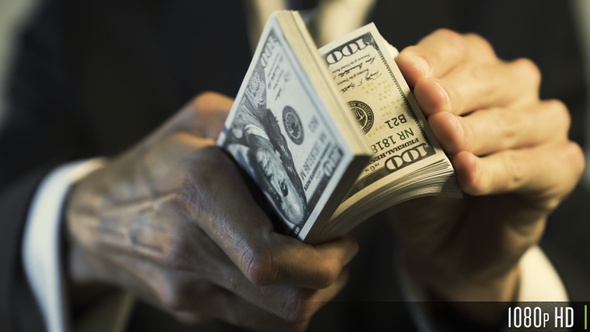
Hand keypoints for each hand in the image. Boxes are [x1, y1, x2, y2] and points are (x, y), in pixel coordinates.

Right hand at [65, 92, 357, 330]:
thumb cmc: (150, 163)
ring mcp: (185, 287)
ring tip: (316, 264)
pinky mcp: (186, 307)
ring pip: (276, 321)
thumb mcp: (194, 120)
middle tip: (338, 253)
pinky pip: (251, 320)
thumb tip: (304, 130)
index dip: (321, 260)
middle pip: (285, 300)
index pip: (270, 257)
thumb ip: (249, 120)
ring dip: (310, 296)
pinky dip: (280, 303)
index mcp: (196, 190)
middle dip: (328, 282)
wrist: (90, 219)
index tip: (342, 239)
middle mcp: (189, 247)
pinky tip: (280, 274)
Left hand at [389, 30, 583, 303]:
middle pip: (488, 79)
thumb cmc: (421, 191)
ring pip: (512, 121)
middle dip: (455, 94)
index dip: (432, 60)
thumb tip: (382, 102)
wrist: (442, 246)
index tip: (407, 71)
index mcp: (469, 74)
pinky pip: (532, 165)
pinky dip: (498, 171)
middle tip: (429, 106)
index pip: (455, 50)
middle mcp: (511, 91)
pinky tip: (469, 176)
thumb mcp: (400, 156)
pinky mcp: (559, 167)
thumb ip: (399, 127)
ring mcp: (540, 127)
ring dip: (476, 132)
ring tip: (448, 145)